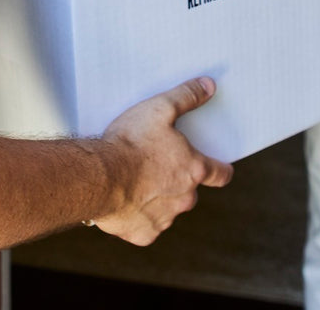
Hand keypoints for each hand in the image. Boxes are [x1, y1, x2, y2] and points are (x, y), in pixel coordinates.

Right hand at [91, 77, 233, 245]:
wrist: (98, 177)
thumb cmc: (129, 143)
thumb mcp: (159, 109)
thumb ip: (186, 97)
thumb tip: (209, 86)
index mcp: (193, 170)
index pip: (221, 174)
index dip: (221, 170)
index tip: (220, 169)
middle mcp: (185, 199)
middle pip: (189, 192)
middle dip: (176, 181)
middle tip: (154, 166)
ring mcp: (165, 219)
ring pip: (167, 209)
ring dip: (156, 198)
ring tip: (133, 181)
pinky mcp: (144, 234)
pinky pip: (146, 226)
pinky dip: (138, 216)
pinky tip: (123, 200)